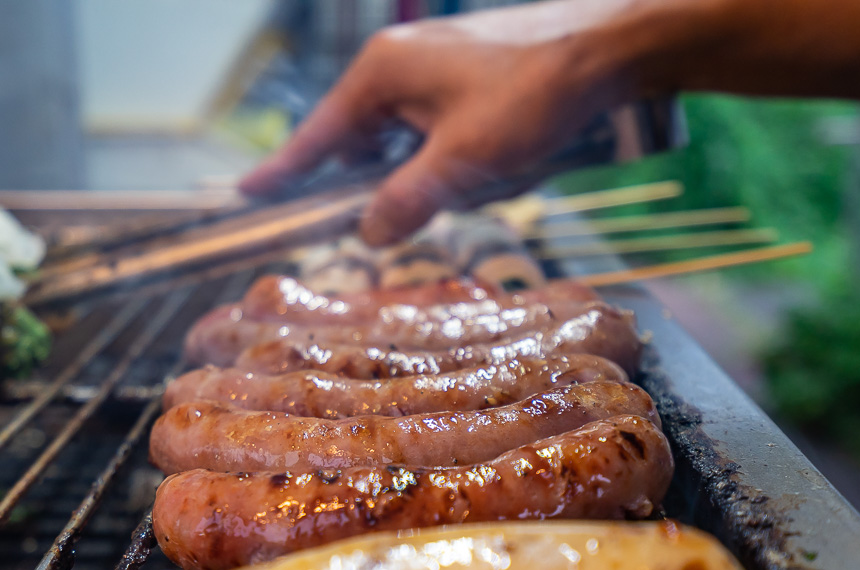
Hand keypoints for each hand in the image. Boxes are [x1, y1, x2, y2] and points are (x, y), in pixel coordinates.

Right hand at [240, 0, 684, 244]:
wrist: (612, 45)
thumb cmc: (534, 94)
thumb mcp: (464, 161)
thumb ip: (408, 201)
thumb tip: (369, 235)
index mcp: (382, 73)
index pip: (318, 134)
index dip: (284, 171)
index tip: (246, 195)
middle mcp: (401, 63)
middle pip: (366, 142)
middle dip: (392, 180)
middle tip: (431, 198)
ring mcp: (437, 64)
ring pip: (410, 139)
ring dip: (436, 170)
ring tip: (490, 169)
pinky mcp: (470, 72)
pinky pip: (441, 126)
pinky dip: (458, 152)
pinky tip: (502, 158)